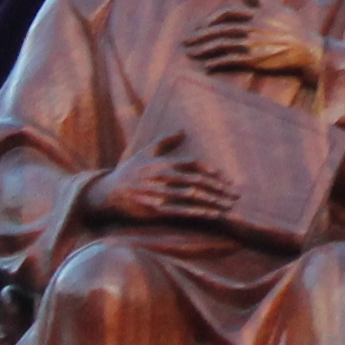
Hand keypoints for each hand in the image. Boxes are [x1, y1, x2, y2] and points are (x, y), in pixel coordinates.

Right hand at [90, 153, 233, 227]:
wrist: (109, 193)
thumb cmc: (130, 171)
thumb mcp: (146, 152)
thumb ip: (165, 141)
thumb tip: (183, 130)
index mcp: (163, 163)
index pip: (192, 164)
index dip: (210, 171)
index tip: (226, 178)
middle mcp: (163, 178)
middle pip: (196, 181)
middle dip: (218, 188)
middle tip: (235, 194)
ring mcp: (160, 194)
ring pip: (191, 197)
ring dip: (212, 201)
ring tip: (228, 205)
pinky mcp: (156, 209)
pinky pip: (181, 211)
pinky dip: (198, 212)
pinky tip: (212, 215)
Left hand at [184, 0, 326, 87]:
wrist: (306, 48)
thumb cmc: (296, 28)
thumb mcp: (279, 8)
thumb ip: (261, 1)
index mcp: (256, 14)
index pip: (227, 13)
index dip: (212, 18)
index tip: (203, 24)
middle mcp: (250, 26)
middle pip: (218, 29)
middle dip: (200, 35)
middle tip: (187, 40)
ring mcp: (250, 43)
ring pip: (220, 44)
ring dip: (203, 48)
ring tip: (191, 53)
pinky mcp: (252, 58)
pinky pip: (229, 60)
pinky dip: (216, 63)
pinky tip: (207, 66)